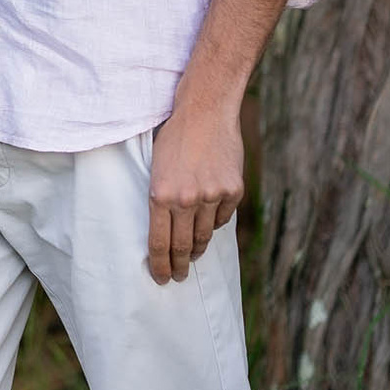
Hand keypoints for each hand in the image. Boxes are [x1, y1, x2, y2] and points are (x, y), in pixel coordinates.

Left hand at [148, 97, 245, 283]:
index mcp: (160, 194)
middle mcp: (185, 200)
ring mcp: (212, 196)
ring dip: (198, 249)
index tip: (160, 278)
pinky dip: (215, 223)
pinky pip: (222, 218)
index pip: (159, 243)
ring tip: (193, 256)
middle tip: (178, 277)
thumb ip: (162, 198)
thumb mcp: (157, 168)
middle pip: (184, 246)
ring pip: (205, 235)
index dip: (160, 265)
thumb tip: (168, 230)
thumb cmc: (174, 137)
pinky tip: (209, 224)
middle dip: (180, 266)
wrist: (204, 111)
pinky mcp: (233, 191)